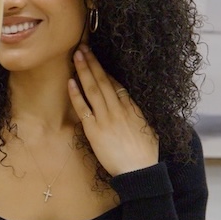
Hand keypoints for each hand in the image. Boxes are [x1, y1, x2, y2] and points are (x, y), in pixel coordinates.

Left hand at [68, 44, 158, 175]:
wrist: (140, 171)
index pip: (116, 84)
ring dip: (84, 71)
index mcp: (132, 108)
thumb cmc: (146, 154)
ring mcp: (106, 118)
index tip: (97, 58)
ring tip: (76, 56)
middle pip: (103, 80)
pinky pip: (83, 108)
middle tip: (82, 47)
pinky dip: (77, 94)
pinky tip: (71, 82)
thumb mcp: (149, 129)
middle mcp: (118, 109)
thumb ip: (139, 116)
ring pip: (93, 89)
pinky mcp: (95, 130)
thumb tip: (135, 108)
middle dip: (92, 62)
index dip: (105, 70)